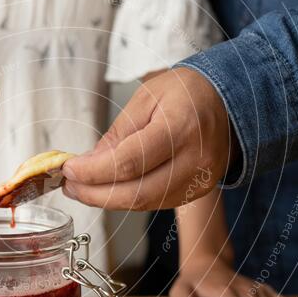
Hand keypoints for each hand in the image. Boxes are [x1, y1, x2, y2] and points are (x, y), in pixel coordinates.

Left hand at [62, 67, 237, 209]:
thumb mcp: (146, 98)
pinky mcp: (196, 193)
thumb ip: (118, 134)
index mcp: (180, 128)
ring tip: (82, 188)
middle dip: (95, 194)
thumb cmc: (187, 93)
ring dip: (107, 200)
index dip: (93, 172)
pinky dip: (127, 199)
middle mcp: (194, 160)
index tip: (69, 170)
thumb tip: (88, 164)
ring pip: (144, 203)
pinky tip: (108, 190)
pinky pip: (155, 203)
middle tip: (69, 186)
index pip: (129, 162)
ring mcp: (198, 181)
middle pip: (136, 193)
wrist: (228, 103)